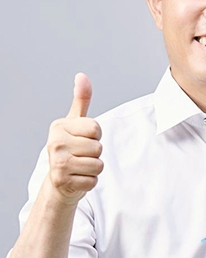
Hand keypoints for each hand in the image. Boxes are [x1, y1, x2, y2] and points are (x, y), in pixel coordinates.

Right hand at [46, 73, 102, 205]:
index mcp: (59, 127)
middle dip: (95, 153)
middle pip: (97, 147)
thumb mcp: (76, 122)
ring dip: (93, 168)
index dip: (96, 135)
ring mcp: (57, 164)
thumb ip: (81, 99)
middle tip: (81, 154)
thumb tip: (82, 76)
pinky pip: (93, 180)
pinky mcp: (62, 182)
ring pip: (98, 164)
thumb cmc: (71, 147)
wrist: (59, 180)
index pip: (95, 128)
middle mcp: (55, 144)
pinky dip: (90, 181)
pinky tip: (78, 177)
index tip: (84, 138)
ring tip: (80, 166)